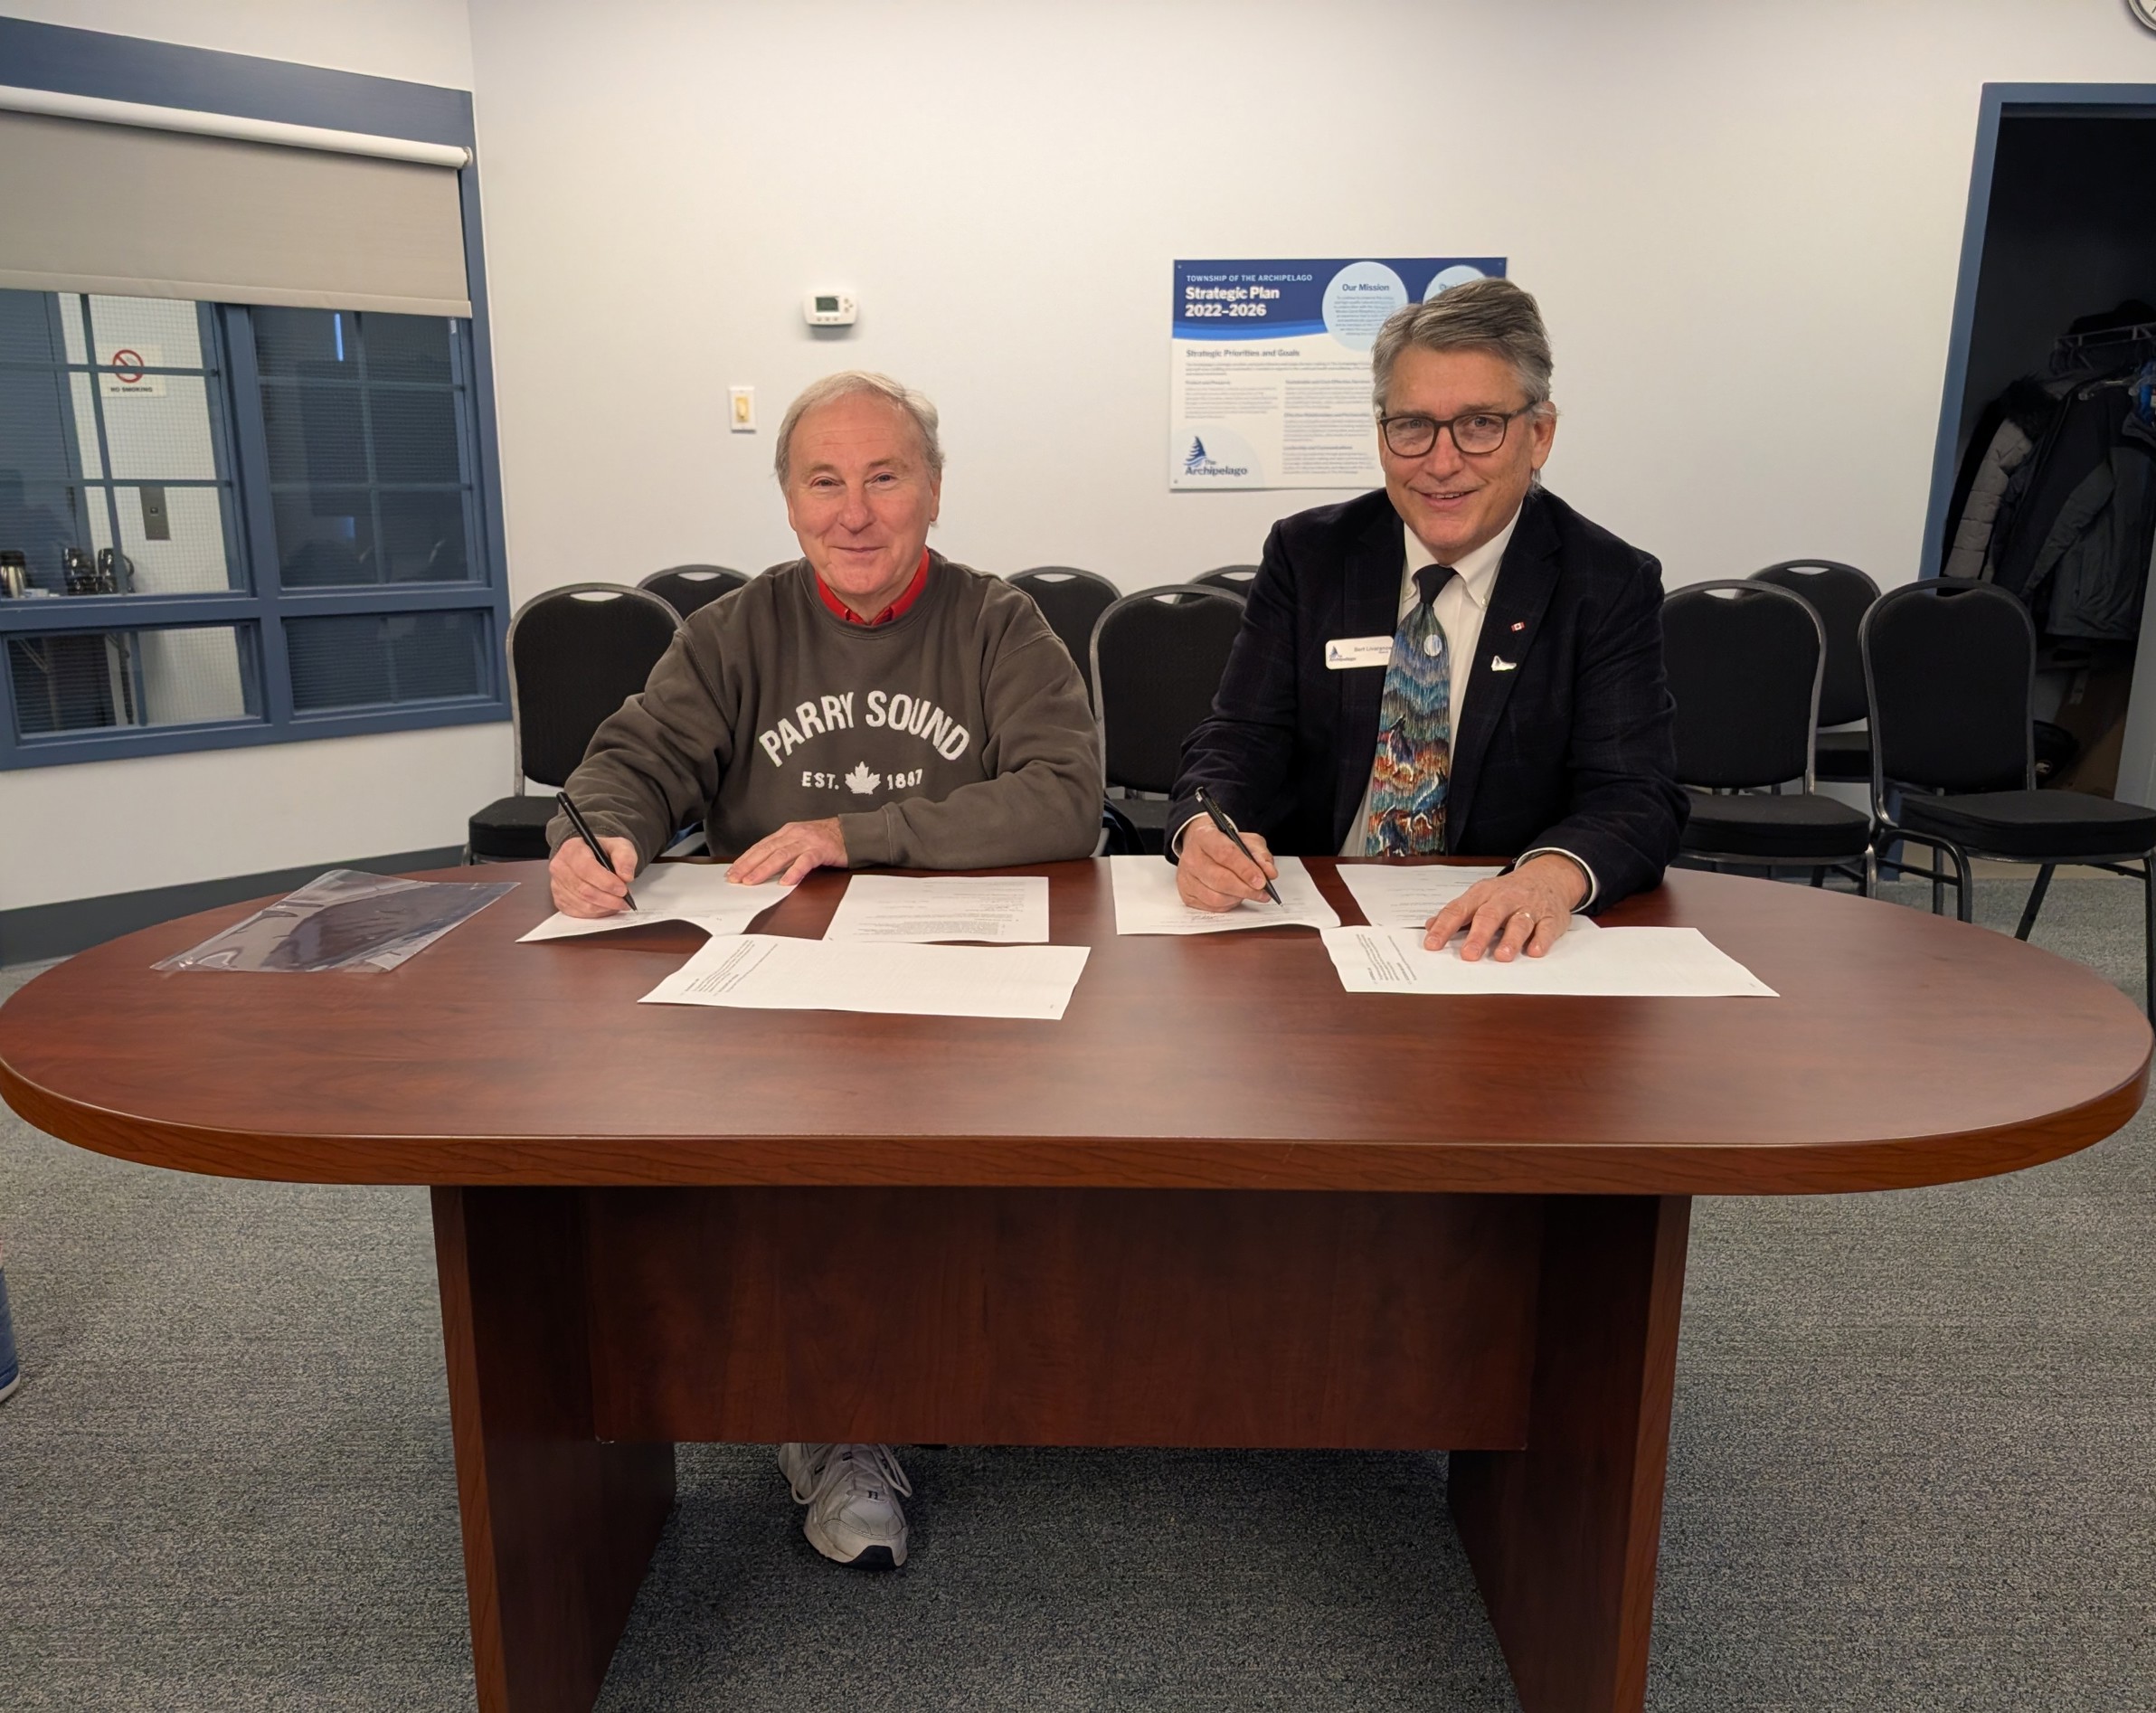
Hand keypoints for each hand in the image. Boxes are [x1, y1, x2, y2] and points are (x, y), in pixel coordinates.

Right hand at [550, 834, 637, 917]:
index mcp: (572, 849)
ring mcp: (557, 885)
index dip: (606, 882)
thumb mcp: (619, 846)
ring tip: (618, 903)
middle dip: (608, 898)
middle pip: (584, 889)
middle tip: (624, 900)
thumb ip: (625, 857)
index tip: (622, 889)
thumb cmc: (603, 852)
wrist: (592, 857)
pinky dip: (596, 913)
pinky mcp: (560, 900)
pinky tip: (607, 907)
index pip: (586, 868)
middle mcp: (560, 867)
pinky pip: (579, 912)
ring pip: (582, 904)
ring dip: (604, 907)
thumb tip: (626, 876)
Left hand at [729, 817, 846, 885]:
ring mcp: (808, 841)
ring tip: (752, 881)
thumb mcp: (800, 841)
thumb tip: (763, 868)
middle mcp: (794, 834)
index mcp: (786, 832)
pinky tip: (786, 881)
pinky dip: (794, 872)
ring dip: (764, 869)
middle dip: (748, 865)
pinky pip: (806, 861)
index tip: (732, 872)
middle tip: (735, 878)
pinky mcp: (822, 849)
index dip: (745, 859)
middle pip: (766, 850)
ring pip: (781, 855)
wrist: (852, 832)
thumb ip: (784, 851)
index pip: (760, 846)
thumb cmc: (825, 839)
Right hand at [1176, 818, 1278, 910]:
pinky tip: (1234, 896)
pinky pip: (1211, 906)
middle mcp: (1191, 856)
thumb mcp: (1246, 841)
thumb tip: (1269, 873)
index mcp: (1205, 836)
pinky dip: (1228, 905)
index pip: (1225, 854)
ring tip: (1248, 893)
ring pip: (1215, 897)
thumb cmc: (1224, 844)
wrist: (1201, 847)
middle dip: (1245, 889)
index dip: (1245, 869)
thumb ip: (1260, 855)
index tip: (1261, 881)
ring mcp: (1186, 876)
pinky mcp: (1186, 893)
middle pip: (1220, 879)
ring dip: (1238, 898)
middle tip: (1261, 892)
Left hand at [1422, 854, 1587, 961]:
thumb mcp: (1479, 897)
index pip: (1459, 910)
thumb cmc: (1507, 893)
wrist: (1548, 877)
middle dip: (1478, 936)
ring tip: (1502, 956)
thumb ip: (1456, 913)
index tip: (1432, 945)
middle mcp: (1504, 899)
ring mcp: (1529, 908)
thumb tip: (1430, 926)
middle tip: (1468, 955)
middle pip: (1489, 916)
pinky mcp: (1551, 917)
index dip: (1445, 927)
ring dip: (1511, 939)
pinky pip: (1547, 928)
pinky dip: (1542, 940)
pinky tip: (1534, 951)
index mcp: (1482, 894)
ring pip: (1519, 922)